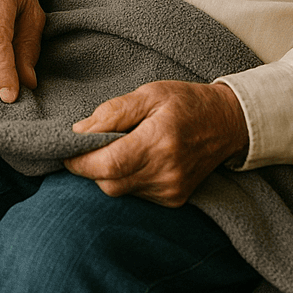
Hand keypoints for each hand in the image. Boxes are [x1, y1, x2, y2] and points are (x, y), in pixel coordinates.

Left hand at [63, 81, 247, 206]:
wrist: (226, 123)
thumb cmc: (185, 102)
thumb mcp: (149, 93)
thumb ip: (112, 112)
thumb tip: (79, 132)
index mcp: (159, 141)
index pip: (107, 165)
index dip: (80, 161)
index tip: (66, 150)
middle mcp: (166, 172)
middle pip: (109, 183)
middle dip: (91, 166)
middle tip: (89, 144)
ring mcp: (171, 189)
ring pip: (120, 190)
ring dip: (109, 172)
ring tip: (119, 146)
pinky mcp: (174, 199)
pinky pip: (135, 194)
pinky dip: (127, 178)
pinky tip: (136, 157)